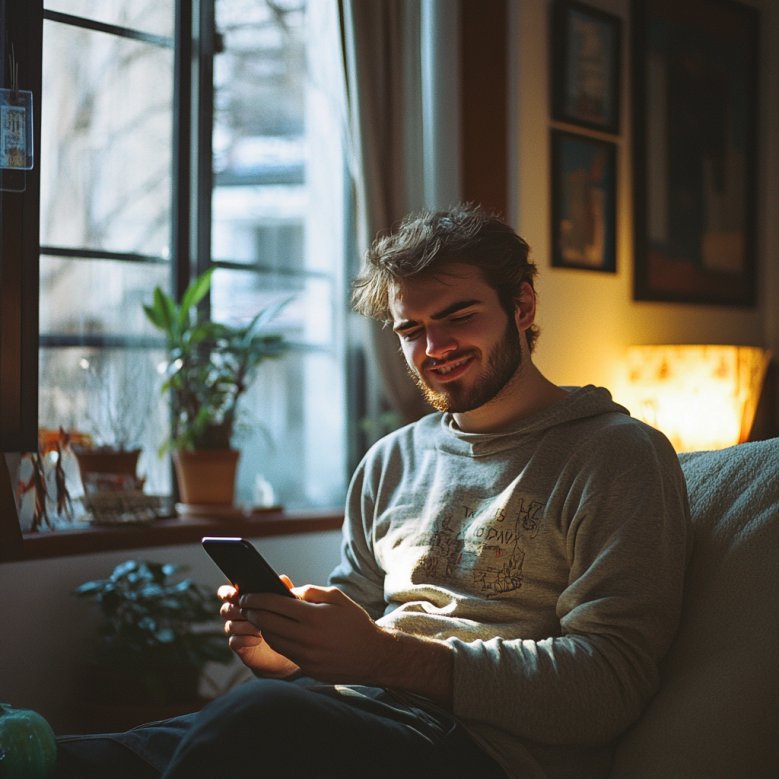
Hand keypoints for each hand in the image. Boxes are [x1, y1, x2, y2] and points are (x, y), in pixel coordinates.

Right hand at [218, 583, 299, 678]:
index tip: (235, 594)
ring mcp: (237, 631)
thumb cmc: (283, 619)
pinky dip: (245, 639)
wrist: (287, 645)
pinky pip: (234, 641)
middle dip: (236, 611)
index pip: (226, 593)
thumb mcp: (286, 604)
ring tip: (259, 627)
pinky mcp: (240, 647)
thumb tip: (283, 579)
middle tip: (251, 612)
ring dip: (244, 625)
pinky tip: (258, 639)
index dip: (226, 593)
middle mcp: (236, 615)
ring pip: (229, 626)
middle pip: (225, 610)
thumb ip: (283, 591)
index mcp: (243, 600)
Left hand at [239, 585, 388, 683]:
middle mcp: (307, 638)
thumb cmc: (354, 622)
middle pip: (268, 624)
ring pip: (272, 640)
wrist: (372, 655)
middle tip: (246, 606)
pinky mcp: (307, 668)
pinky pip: (284, 652)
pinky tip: (274, 632)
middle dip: (253, 613)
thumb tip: (288, 592)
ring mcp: (306, 656)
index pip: (275, 605)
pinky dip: (275, 640)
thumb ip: (311, 592)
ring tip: (258, 618)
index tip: (247, 595)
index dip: (257, 599)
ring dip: (261, 628)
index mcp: (314, 617)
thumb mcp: (337, 598)